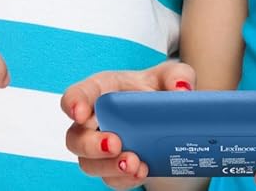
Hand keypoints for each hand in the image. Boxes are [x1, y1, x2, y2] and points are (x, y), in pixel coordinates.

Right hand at [61, 59, 194, 188]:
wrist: (169, 119)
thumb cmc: (157, 90)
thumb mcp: (170, 76)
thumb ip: (177, 74)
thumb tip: (182, 89)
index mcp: (101, 91)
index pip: (77, 95)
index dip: (74, 103)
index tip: (80, 112)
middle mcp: (94, 121)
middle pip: (76, 137)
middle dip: (91, 144)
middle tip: (114, 144)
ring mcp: (100, 148)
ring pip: (89, 164)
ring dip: (109, 167)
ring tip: (135, 164)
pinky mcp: (113, 168)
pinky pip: (111, 179)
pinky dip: (124, 179)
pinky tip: (141, 172)